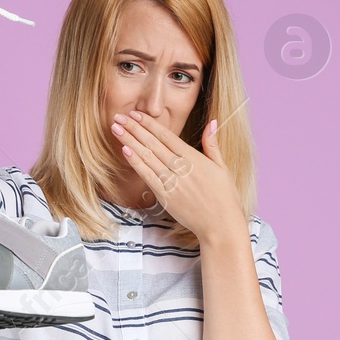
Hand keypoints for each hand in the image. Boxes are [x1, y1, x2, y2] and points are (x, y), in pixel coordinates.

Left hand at [110, 110, 243, 241]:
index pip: (166, 136)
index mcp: (194, 158)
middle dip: (134, 128)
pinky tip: (125, 151)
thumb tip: (212, 122)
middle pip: (153, 143)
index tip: (136, 114)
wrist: (221, 225)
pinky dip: (136, 163)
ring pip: (147, 157)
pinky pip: (147, 176)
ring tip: (116, 129)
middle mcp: (181, 168)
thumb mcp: (222, 167)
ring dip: (129, 142)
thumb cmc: (224, 197)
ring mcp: (172, 182)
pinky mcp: (165, 197)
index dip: (149, 124)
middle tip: (118, 116)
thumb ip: (212, 144)